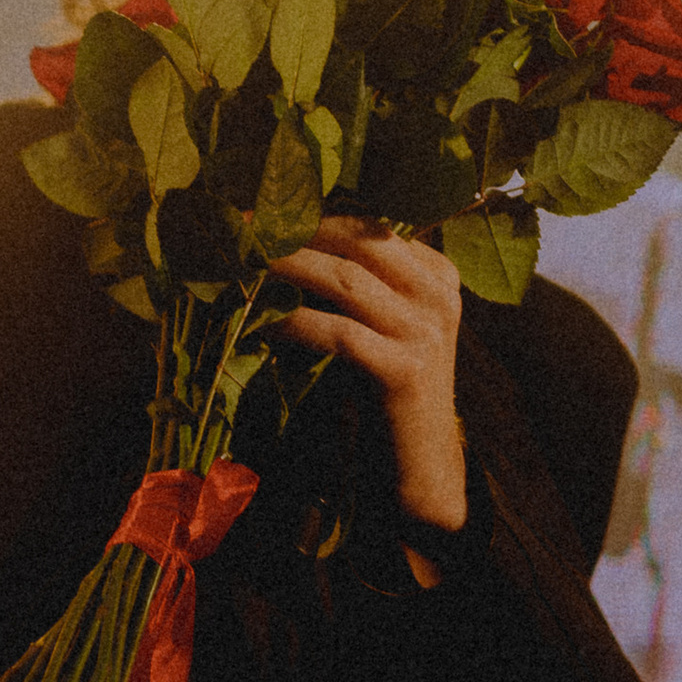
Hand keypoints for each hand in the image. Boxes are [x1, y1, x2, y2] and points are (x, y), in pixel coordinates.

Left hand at [268, 225, 468, 566]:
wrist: (417, 469)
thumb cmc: (383, 393)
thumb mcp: (376, 327)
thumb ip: (351, 286)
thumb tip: (278, 242)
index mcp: (437, 274)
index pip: (370, 225)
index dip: (311, 215)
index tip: (259, 211)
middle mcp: (439, 295)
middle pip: (358, 240)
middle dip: (295, 229)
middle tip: (242, 228)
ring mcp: (426, 332)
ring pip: (345, 280)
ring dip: (285, 267)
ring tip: (242, 263)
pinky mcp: (405, 371)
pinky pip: (337, 332)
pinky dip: (293, 322)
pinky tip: (261, 322)